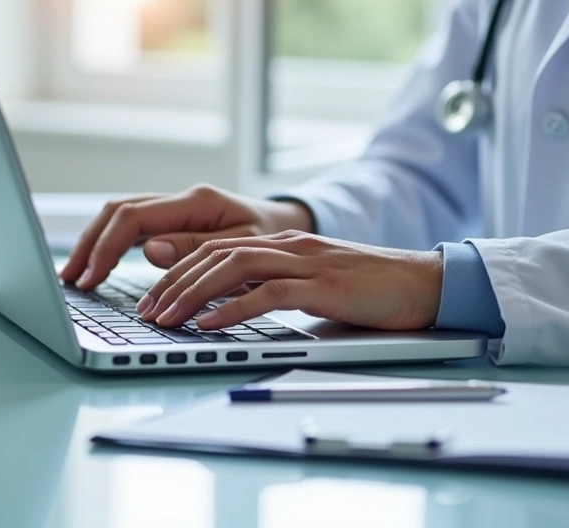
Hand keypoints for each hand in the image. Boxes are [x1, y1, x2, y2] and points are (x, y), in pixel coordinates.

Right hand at [59, 184, 313, 288]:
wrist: (290, 227)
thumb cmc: (274, 240)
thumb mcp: (244, 249)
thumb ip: (196, 250)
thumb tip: (148, 250)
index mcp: (197, 202)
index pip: (134, 217)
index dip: (106, 247)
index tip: (90, 278)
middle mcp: (182, 199)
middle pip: (118, 211)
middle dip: (90, 245)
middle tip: (71, 281)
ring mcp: (177, 207)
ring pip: (121, 216)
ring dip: (96, 244)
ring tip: (76, 277)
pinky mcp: (175, 219)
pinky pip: (134, 226)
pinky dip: (112, 244)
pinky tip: (99, 266)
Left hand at [136, 230, 443, 330]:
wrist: (422, 282)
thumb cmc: (370, 289)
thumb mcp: (314, 284)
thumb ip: (276, 287)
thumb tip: (233, 308)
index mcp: (284, 245)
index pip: (217, 249)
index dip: (179, 272)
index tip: (154, 299)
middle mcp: (289, 247)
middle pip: (215, 255)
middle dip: (173, 283)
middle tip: (146, 311)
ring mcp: (305, 262)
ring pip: (233, 268)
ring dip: (192, 294)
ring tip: (165, 317)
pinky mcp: (322, 285)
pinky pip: (268, 294)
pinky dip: (233, 309)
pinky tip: (209, 323)